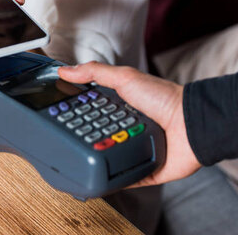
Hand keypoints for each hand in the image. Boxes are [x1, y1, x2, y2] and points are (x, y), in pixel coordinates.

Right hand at [58, 62, 200, 186]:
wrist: (191, 124)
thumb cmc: (164, 98)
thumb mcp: (125, 77)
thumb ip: (95, 72)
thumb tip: (66, 70)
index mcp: (122, 107)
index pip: (93, 111)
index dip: (77, 113)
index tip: (59, 114)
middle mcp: (128, 128)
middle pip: (98, 134)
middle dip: (85, 137)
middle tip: (69, 138)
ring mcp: (136, 148)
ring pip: (110, 157)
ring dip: (99, 157)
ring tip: (82, 158)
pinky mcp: (145, 169)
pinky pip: (126, 179)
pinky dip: (115, 181)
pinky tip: (101, 180)